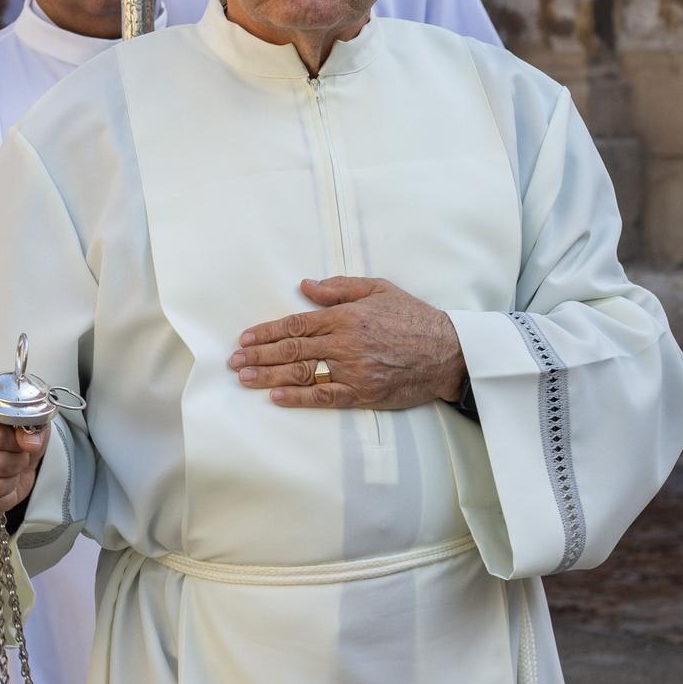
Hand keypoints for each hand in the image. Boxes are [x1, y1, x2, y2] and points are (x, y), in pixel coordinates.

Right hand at [0, 401, 44, 517]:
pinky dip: (3, 500)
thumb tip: (29, 442)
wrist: (10, 457)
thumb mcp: (29, 422)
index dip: (16, 444)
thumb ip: (32, 427)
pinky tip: (1, 488)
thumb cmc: (13, 438)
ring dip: (10, 482)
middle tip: (17, 459)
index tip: (19, 443)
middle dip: (15, 464)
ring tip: (8, 472)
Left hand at [229, 276, 466, 409]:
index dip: (266, 332)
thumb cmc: (413, 316)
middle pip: (292, 350)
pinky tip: (276, 397)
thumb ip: (339, 287)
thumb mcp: (377, 289)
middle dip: (258, 355)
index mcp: (345, 316)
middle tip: (234, 361)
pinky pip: (325, 396)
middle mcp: (344, 343)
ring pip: (302, 374)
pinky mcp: (364, 393)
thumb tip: (305, 286)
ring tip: (245, 379)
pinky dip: (299, 398)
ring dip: (269, 376)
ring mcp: (353, 370)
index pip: (295, 324)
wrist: (448, 351)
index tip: (245, 338)